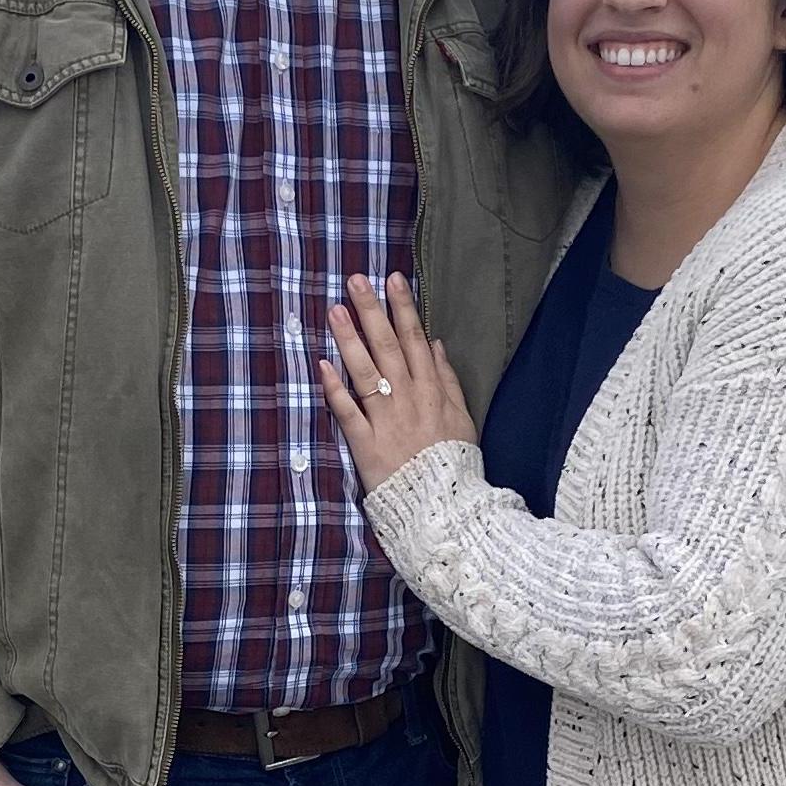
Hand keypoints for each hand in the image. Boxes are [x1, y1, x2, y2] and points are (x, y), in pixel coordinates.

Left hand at [318, 272, 476, 490]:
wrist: (444, 507)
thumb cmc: (453, 462)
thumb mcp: (463, 418)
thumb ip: (448, 380)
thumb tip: (436, 344)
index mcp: (432, 391)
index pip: (415, 340)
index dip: (404, 308)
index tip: (392, 278)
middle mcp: (408, 399)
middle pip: (387, 347)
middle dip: (371, 311)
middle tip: (355, 280)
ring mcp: (386, 420)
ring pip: (366, 372)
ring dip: (349, 339)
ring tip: (335, 310)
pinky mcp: (366, 445)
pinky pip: (348, 413)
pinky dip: (335, 390)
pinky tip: (322, 365)